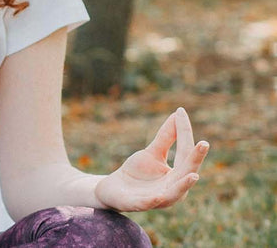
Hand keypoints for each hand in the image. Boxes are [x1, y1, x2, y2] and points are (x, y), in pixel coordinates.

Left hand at [95, 107, 209, 211]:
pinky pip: (148, 204)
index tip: (180, 112)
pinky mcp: (138, 205)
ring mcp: (157, 199)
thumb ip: (166, 138)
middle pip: (186, 172)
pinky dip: (153, 201)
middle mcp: (172, 189)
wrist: (113, 189)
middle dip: (196, 159)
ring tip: (193, 175)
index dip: (184, 132)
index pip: (185, 152)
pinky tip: (158, 196)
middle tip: (204, 143)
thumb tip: (178, 114)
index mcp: (177, 175)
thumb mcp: (152, 153)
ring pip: (174, 194)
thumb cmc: (137, 172)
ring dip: (184, 185)